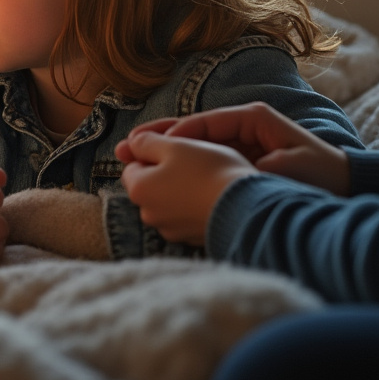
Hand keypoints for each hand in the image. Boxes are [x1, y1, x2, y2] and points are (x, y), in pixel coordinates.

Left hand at [118, 131, 255, 245]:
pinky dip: (195, 206)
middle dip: (166, 172)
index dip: (153, 153)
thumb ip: (146, 141)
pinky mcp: (191, 238)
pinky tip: (212, 196)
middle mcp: (149, 214)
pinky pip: (187, 216)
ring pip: (169, 201)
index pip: (133, 165)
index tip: (175, 148)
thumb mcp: (175, 145)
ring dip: (181, 189)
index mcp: (139, 189)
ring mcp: (171, 230)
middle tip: (193, 161)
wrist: (247, 208)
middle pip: (150, 185)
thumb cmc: (210, 171)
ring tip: (206, 178)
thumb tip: (131, 143)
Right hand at [120, 103, 349, 195]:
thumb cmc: (322, 172)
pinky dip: (180, 166)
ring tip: (132, 157)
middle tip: (126, 146)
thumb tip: (225, 162)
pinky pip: (203, 161)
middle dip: (158, 138)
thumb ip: (257, 160)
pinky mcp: (239, 160)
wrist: (345, 183)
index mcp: (253, 118)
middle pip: (192, 129)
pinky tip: (159, 176)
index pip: (206, 122)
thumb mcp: (291, 162)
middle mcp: (242, 125)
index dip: (178, 134)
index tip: (151, 146)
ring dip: (163, 152)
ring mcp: (239, 142)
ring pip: (193, 144)